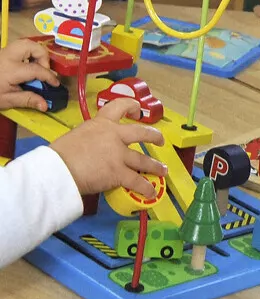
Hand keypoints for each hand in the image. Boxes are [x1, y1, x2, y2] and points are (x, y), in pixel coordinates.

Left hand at [0, 40, 59, 110]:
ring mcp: (3, 52)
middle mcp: (7, 56)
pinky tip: (26, 68)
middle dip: (43, 56)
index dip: (49, 77)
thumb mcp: (7, 100)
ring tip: (37, 67)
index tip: (55, 84)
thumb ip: (27, 100)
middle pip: (31, 46)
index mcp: (10, 69)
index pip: (36, 69)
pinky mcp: (1, 53)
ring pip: (24, 43)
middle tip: (44, 70)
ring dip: (35, 53)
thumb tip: (45, 105)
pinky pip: (18, 49)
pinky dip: (26, 55)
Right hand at [50, 99, 167, 197]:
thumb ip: (92, 138)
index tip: (137, 109)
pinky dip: (146, 188)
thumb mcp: (78, 135)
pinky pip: (138, 181)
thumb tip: (95, 147)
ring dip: (155, 166)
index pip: (118, 107)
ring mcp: (119, 155)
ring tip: (162, 170)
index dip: (131, 106)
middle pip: (142, 133)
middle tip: (160, 140)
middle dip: (154, 136)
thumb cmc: (60, 154)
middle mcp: (114, 136)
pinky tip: (151, 192)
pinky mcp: (119, 173)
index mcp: (101, 124)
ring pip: (144, 160)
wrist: (58, 168)